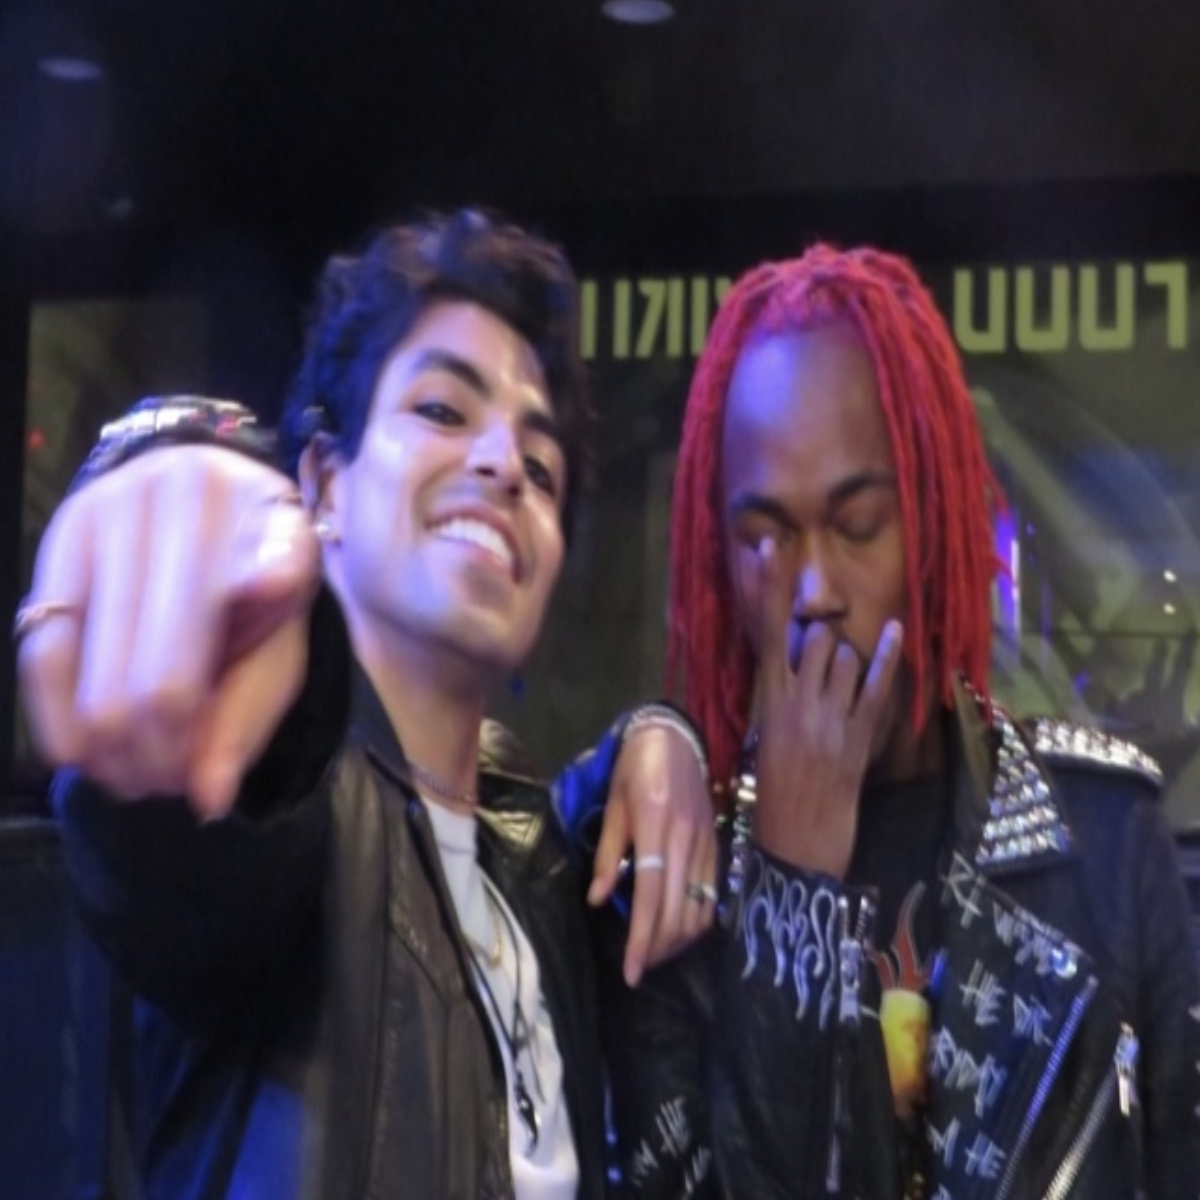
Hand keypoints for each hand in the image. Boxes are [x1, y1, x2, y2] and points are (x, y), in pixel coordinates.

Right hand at [18, 445, 320, 817]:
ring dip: (111, 741)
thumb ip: (249, 712)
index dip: (267, 581)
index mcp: (274, 513)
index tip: (267, 599)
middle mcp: (193, 494)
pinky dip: (58, 712)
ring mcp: (119, 505)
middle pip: (168, 655)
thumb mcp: (277, 644)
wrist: (201, 507)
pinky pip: (46, 643)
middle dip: (163, 745)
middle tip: (168, 782)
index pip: (271, 567)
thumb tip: (208, 796)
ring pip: (99, 657)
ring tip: (133, 776)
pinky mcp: (62, 533)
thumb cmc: (250, 590)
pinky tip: (80, 753)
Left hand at [588, 720, 716, 986]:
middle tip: (640, 967)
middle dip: (659, 948)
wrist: (674, 737)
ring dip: (679, 940)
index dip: (642, 939)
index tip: (632, 972)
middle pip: (677, 911)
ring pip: (700, 909)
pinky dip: (698, 920)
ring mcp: (706, 843)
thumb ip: (608, 855)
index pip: (650, 897)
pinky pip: (712, 894)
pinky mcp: (716, 844)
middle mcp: (685, 840)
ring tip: (657, 951)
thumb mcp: (613, 807)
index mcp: (654, 828)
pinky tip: (680, 928)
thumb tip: (599, 901)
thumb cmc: (634, 769)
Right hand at [752, 538, 902, 877]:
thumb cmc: (775, 797)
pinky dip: (886, 659)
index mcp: (768, 704)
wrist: (796, 847)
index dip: (769, 589)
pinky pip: (876, 688)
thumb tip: (799, 654)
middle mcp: (798, 704)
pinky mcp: (859, 739)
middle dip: (820, 636)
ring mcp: (830, 720)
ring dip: (846, 659)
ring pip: (844, 657)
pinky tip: (895, 632)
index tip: (769, 547)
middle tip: (818, 656)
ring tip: (839, 686)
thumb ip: (782, 695)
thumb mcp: (768, 738)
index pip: (766, 633)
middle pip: (814, 638)